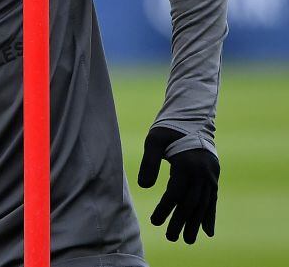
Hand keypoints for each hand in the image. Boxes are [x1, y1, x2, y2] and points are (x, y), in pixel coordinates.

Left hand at [138, 126, 218, 243]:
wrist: (192, 118)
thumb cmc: (168, 129)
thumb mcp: (154, 140)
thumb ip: (149, 162)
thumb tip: (144, 187)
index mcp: (186, 165)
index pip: (174, 193)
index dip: (165, 209)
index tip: (155, 222)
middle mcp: (202, 172)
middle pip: (190, 202)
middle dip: (180, 222)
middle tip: (171, 238)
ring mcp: (210, 175)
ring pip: (203, 203)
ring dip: (196, 223)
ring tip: (189, 240)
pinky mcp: (214, 176)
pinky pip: (212, 199)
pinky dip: (210, 215)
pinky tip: (208, 232)